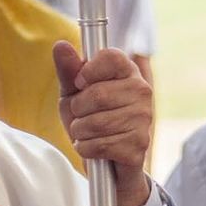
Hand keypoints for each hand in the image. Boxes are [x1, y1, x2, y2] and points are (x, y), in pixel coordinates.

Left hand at [53, 42, 152, 205]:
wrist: (107, 159)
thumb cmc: (90, 119)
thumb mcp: (73, 93)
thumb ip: (68, 70)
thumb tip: (61, 45)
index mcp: (127, 71)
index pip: (111, 57)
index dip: (88, 71)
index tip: (81, 82)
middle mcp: (141, 91)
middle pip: (97, 94)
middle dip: (77, 110)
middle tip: (82, 115)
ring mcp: (144, 118)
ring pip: (94, 122)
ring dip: (80, 131)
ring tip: (88, 132)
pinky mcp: (139, 144)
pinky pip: (99, 144)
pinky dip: (87, 148)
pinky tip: (94, 147)